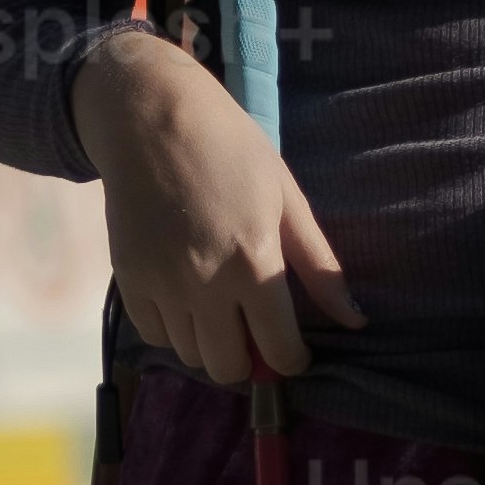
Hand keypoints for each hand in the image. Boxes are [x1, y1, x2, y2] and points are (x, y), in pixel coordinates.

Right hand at [74, 25, 362, 389]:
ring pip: (190, 356)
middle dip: (249, 359)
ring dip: (210, 342)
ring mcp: (161, 286)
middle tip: (254, 328)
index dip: (292, 359)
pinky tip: (186, 298)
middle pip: (228, 368)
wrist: (150, 117)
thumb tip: (355, 318)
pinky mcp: (128, 280)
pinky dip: (174, 329)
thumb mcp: (287, 197)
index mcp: (254, 264)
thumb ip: (320, 265)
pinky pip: (155, 335)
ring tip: (219, 306)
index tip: (293, 347)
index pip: (278, 351)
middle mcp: (205, 285)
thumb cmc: (230, 148)